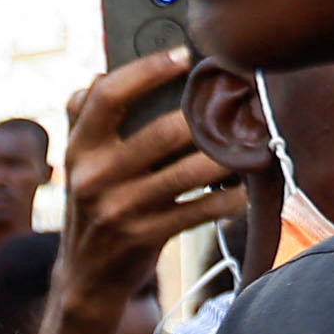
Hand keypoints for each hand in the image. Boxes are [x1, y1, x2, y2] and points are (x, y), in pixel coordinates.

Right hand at [44, 52, 225, 333]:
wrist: (85, 277)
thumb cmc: (94, 206)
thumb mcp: (78, 164)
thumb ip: (82, 119)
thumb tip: (97, 74)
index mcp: (78, 149)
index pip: (108, 95)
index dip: (147, 69)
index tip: (185, 56)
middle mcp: (94, 177)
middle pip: (163, 132)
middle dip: (209, 115)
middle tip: (243, 98)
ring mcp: (119, 210)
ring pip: (189, 171)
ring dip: (229, 156)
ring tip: (256, 140)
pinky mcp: (144, 237)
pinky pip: (200, 210)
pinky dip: (229, 198)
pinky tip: (244, 188)